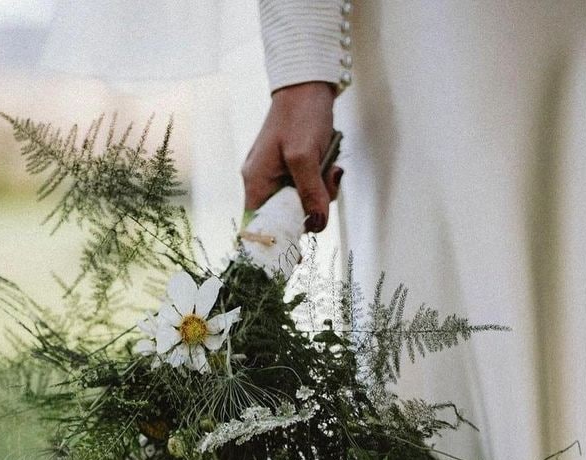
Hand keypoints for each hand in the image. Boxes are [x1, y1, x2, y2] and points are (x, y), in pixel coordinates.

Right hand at [242, 81, 342, 232]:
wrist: (307, 83)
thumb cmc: (301, 114)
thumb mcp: (306, 157)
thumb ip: (311, 194)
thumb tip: (316, 224)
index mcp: (256, 182)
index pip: (258, 227)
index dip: (277, 241)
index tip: (298, 250)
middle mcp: (261, 182)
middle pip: (284, 218)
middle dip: (310, 210)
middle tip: (326, 189)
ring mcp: (274, 175)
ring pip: (299, 203)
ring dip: (320, 194)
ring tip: (330, 170)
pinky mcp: (289, 169)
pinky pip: (305, 188)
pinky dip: (320, 183)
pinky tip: (328, 166)